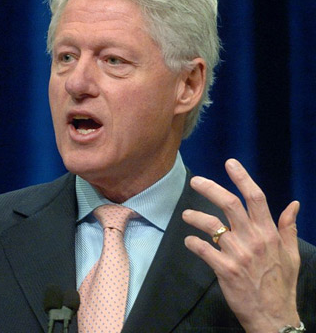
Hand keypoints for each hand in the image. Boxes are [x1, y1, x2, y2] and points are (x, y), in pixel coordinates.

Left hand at [182, 159, 300, 332]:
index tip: (230, 163)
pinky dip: (193, 243)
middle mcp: (253, 238)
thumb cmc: (281, 283)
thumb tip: (294, 204)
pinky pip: (203, 250)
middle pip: (229, 204)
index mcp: (268, 232)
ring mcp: (238, 253)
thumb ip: (289, 227)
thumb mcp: (292, 254)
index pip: (256, 197)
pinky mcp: (225, 269)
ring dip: (195, 216)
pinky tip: (189, 241)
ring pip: (211, 225)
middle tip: (195, 181)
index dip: (242, 177)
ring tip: (186, 215)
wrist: (273, 316)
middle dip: (210, 188)